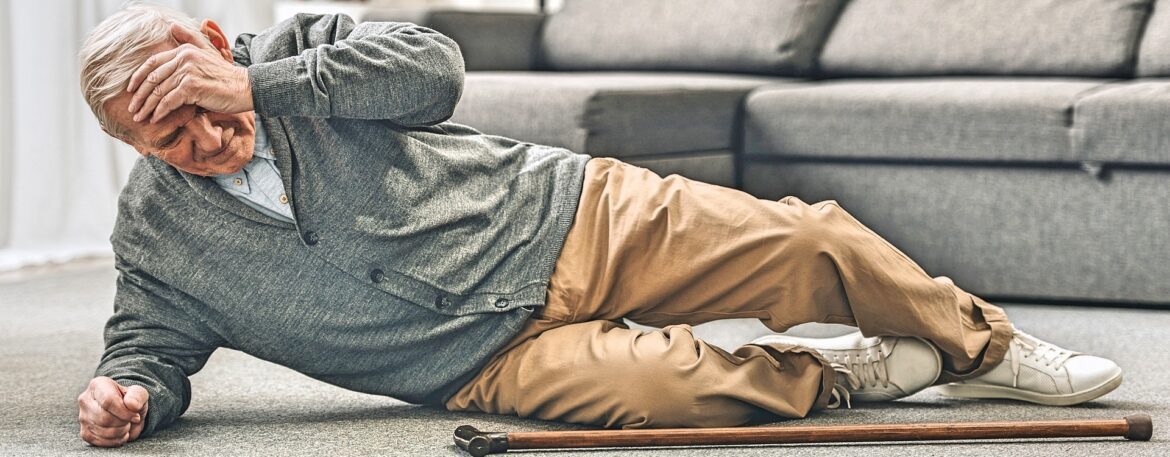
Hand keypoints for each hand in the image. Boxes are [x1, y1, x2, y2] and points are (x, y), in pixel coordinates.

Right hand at [77, 376, 149, 446]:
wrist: (125, 411)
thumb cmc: (131, 400)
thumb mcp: (139, 393)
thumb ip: (137, 396)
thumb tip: (132, 405)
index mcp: (98, 385)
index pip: (108, 401)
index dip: (124, 412)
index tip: (135, 416)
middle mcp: (85, 400)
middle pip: (104, 418)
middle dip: (123, 422)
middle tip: (130, 420)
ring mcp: (83, 417)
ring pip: (102, 431)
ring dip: (120, 432)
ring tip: (125, 425)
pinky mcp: (84, 432)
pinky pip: (99, 442)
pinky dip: (114, 440)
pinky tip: (120, 433)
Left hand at [127, 23, 252, 123]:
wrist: (245, 88)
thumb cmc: (225, 76)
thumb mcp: (207, 52)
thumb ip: (189, 39)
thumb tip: (172, 26)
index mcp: (184, 51)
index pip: (153, 63)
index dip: (138, 77)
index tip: (131, 90)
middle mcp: (183, 58)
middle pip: (152, 78)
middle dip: (139, 96)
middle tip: (132, 109)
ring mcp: (187, 72)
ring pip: (158, 91)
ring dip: (147, 107)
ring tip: (140, 117)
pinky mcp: (192, 87)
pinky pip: (169, 101)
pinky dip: (160, 111)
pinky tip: (155, 118)